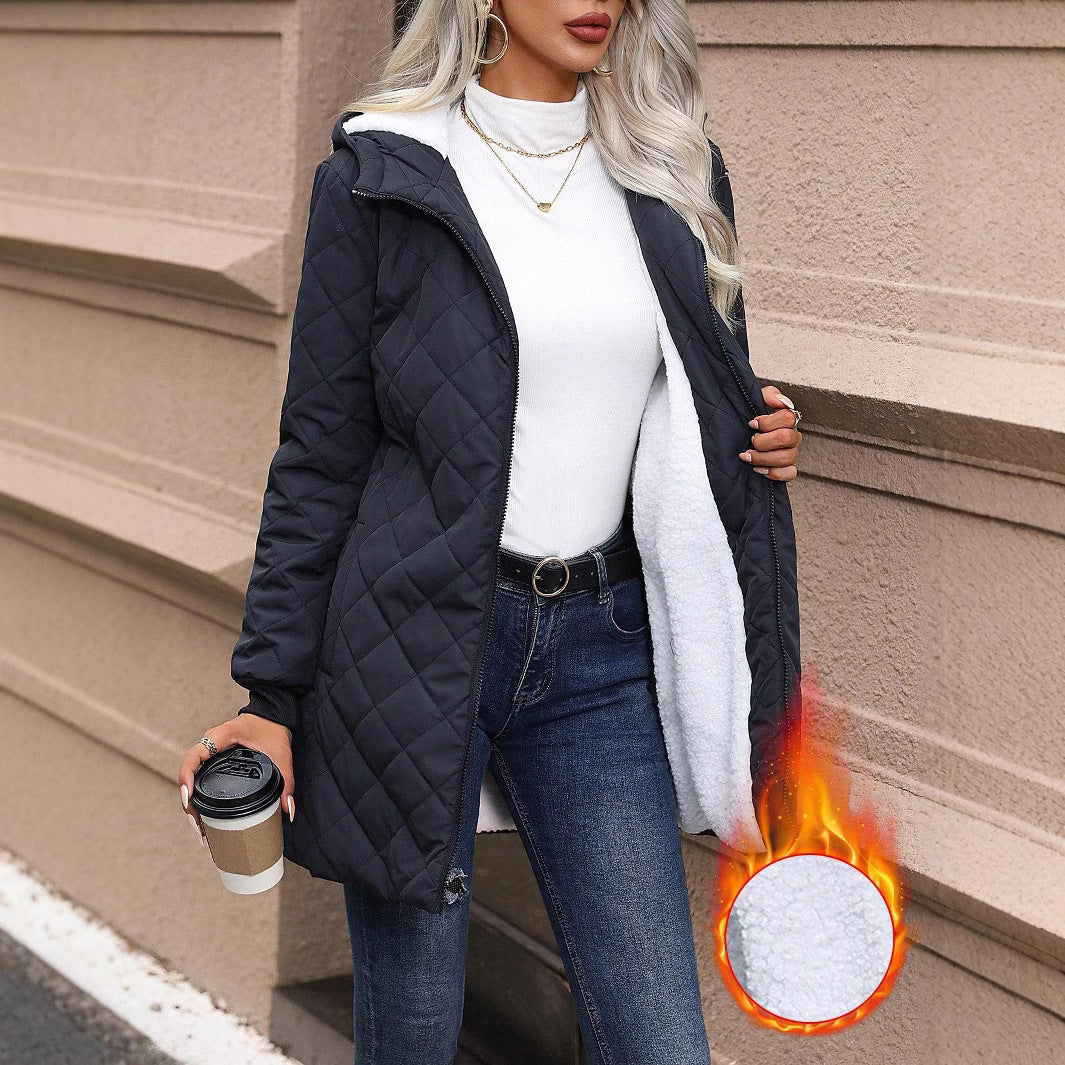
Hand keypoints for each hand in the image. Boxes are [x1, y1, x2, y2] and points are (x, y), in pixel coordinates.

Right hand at [178, 715, 294, 843]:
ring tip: (198, 827)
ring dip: (190, 801)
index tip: (188, 799)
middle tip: (197, 826)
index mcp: (221, 736)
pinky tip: (202, 813)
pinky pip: (198, 775)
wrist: (273, 714)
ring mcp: (209, 749)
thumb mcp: (282, 755)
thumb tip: (288, 810)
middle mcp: (210, 742)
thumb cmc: (273, 728)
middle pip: (188, 773)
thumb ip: (287, 782)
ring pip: (190, 776)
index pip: (194, 757)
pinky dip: (197, 794)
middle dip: (188, 802)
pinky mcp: (213, 757)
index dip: (186, 778)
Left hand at [738, 385, 802, 481]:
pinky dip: (773, 473)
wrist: (737, 435)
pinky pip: (790, 473)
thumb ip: (769, 395)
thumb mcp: (756, 400)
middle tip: (750, 440)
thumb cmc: (749, 418)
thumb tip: (782, 402)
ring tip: (747, 455)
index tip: (752, 424)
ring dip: (763, 458)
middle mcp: (792, 436)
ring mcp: (791, 453)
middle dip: (763, 441)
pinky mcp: (786, 469)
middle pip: (787, 438)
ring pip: (787, 457)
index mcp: (787, 419)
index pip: (788, 418)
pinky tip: (758, 469)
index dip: (768, 422)